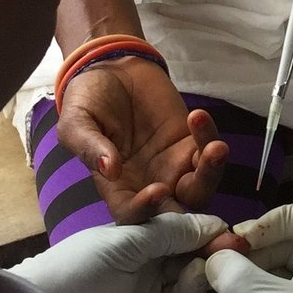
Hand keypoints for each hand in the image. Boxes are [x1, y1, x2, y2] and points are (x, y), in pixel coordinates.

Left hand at [10, 213, 226, 292]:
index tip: (230, 233)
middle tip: (227, 257)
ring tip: (193, 278)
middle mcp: (150, 273)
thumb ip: (170, 231)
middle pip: (193, 265)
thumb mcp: (125, 241)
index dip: (207, 235)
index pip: (184, 237)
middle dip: (210, 260)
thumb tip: (215, 223)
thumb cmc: (80, 268)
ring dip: (198, 285)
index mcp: (142, 244)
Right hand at [56, 57, 228, 223]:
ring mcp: (173, 166)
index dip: (146, 211)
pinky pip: (208, 151)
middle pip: (177, 214)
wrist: (113, 69)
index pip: (133, 215)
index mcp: (118, 189)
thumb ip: (88, 146)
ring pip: (201, 186)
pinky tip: (197, 116)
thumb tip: (108, 169)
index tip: (158, 191)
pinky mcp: (191, 143)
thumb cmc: (88, 101)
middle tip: (211, 210)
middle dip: (198, 224)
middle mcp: (149, 185)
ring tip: (215, 149)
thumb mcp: (76, 122)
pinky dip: (209, 138)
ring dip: (212, 173)